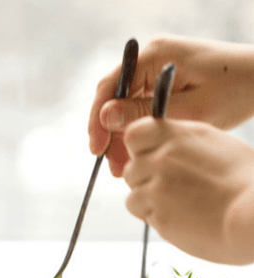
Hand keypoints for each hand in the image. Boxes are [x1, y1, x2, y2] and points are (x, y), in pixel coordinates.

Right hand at [89, 35, 253, 176]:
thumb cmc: (234, 90)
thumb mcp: (190, 109)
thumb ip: (144, 113)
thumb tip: (105, 117)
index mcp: (154, 56)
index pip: (109, 87)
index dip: (98, 120)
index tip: (97, 149)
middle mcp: (151, 58)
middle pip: (114, 97)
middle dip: (110, 133)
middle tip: (112, 165)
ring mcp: (156, 68)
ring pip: (125, 105)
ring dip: (121, 135)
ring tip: (123, 165)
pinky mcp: (163, 80)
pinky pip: (139, 105)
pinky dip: (136, 128)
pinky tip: (136, 151)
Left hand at [122, 117, 253, 264]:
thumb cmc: (245, 182)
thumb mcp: (216, 146)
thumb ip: (182, 145)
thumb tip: (161, 149)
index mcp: (179, 136)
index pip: (134, 134)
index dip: (139, 148)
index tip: (152, 158)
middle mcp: (163, 159)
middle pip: (131, 169)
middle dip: (145, 180)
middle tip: (172, 189)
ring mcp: (157, 188)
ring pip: (132, 195)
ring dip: (148, 201)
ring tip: (179, 204)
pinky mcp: (157, 214)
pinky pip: (143, 215)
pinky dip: (155, 217)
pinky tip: (180, 217)